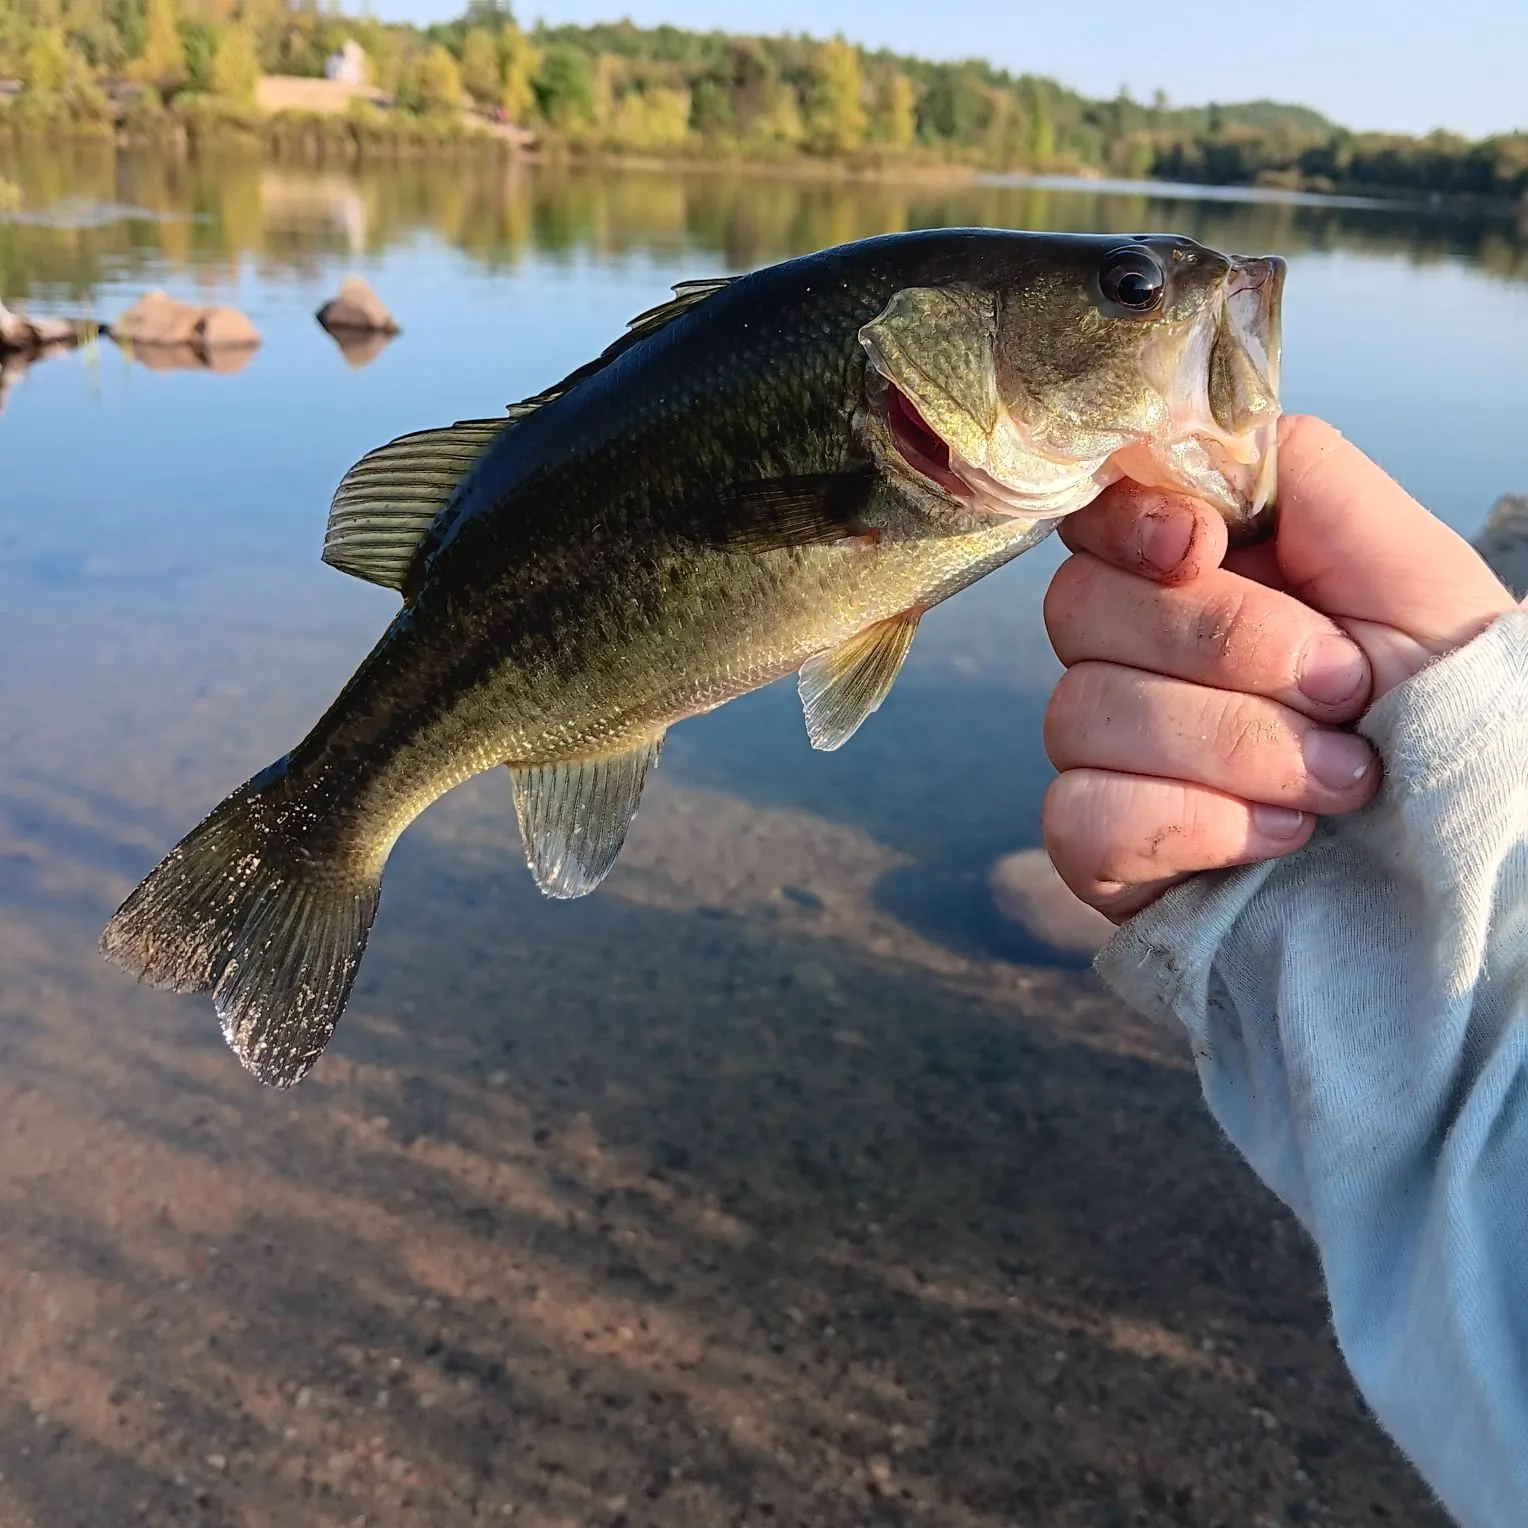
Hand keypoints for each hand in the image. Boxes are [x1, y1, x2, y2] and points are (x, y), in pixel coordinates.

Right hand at [1042, 415, 1516, 921]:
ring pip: (1081, 715)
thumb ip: (1298, 471)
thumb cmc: (1453, 708)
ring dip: (1237, 749)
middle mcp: (1135, 657)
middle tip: (1343, 692)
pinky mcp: (1102, 850)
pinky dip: (1191, 823)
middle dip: (1229, 650)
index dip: (1130, 525)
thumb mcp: (1406, 562)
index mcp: (1201, 575)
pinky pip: (1079, 815)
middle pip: (1078, 611)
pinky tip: (1277, 839)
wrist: (1480, 857)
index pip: (1093, 518)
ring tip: (1341, 784)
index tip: (1202, 548)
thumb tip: (1180, 438)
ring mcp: (1110, 757)